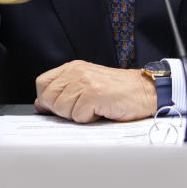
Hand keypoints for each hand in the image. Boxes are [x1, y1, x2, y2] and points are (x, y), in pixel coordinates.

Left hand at [34, 60, 156, 122]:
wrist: (145, 92)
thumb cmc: (119, 92)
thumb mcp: (87, 86)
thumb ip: (64, 92)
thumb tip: (41, 104)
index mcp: (73, 68)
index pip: (42, 83)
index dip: (47, 100)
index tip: (59, 107)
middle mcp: (77, 71)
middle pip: (48, 98)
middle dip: (61, 111)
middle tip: (81, 109)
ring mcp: (85, 82)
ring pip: (61, 109)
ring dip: (77, 116)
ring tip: (94, 109)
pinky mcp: (94, 94)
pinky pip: (78, 116)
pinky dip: (89, 119)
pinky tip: (101, 111)